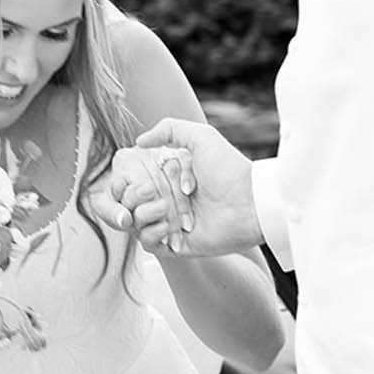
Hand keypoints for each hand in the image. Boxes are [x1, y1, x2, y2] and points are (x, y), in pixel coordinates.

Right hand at [98, 118, 262, 257]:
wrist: (249, 202)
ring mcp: (170, 223)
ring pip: (135, 223)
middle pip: (128, 203)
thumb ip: (169, 129)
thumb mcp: (201, 136)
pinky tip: (169, 225)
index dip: (124, 181)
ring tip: (165, 207)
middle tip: (153, 190)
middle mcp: (167, 200)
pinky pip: (148, 244)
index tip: (128, 177)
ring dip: (143, 214)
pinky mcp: (176, 245)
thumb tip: (139, 141)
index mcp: (168, 178)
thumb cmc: (228, 168)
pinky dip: (151, 233)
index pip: (132, 182)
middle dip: (133, 196)